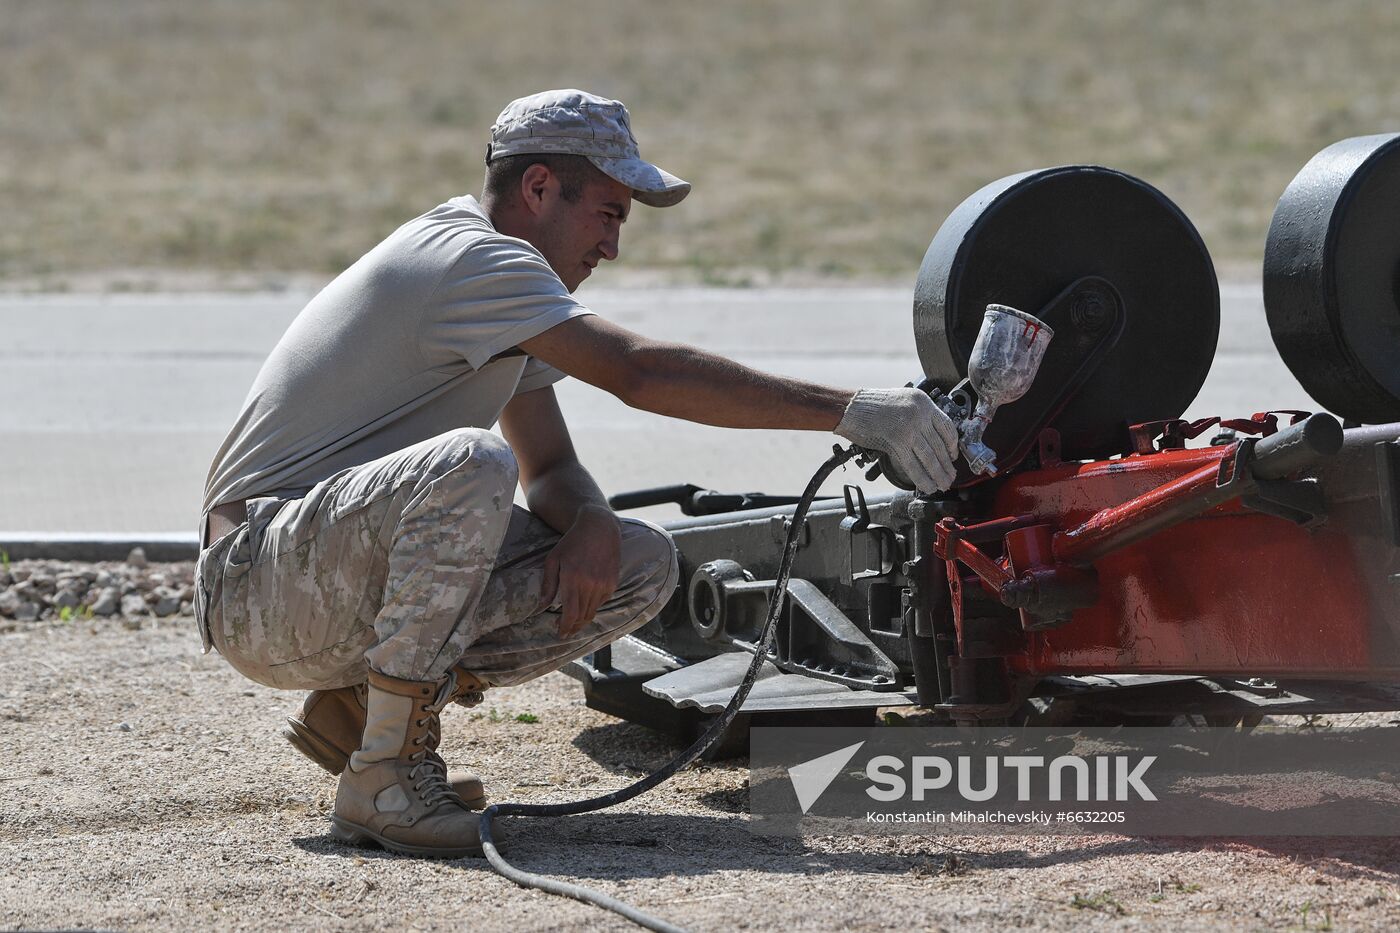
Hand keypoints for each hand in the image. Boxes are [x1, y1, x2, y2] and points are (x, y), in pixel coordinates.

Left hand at [542, 505, 621, 637]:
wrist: (599, 528)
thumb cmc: (572, 542)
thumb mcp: (553, 559)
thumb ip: (548, 584)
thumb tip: (541, 606)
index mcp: (573, 579)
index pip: (570, 613)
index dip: (565, 627)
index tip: (560, 634)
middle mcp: (590, 584)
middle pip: (582, 616)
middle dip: (573, 627)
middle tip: (565, 632)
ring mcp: (604, 584)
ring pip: (592, 611)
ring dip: (583, 620)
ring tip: (574, 623)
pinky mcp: (612, 583)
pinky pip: (601, 602)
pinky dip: (592, 607)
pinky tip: (585, 605)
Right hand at [833, 387, 959, 491]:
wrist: (851, 407)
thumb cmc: (871, 406)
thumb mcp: (902, 402)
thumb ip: (918, 417)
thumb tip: (929, 439)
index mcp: (923, 402)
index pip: (947, 426)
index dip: (952, 445)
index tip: (953, 456)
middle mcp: (919, 413)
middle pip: (940, 445)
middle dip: (946, 465)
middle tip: (950, 477)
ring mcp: (910, 427)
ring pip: (930, 457)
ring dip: (938, 474)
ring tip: (942, 484)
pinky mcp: (898, 441)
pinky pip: (914, 464)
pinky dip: (922, 478)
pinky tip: (927, 486)